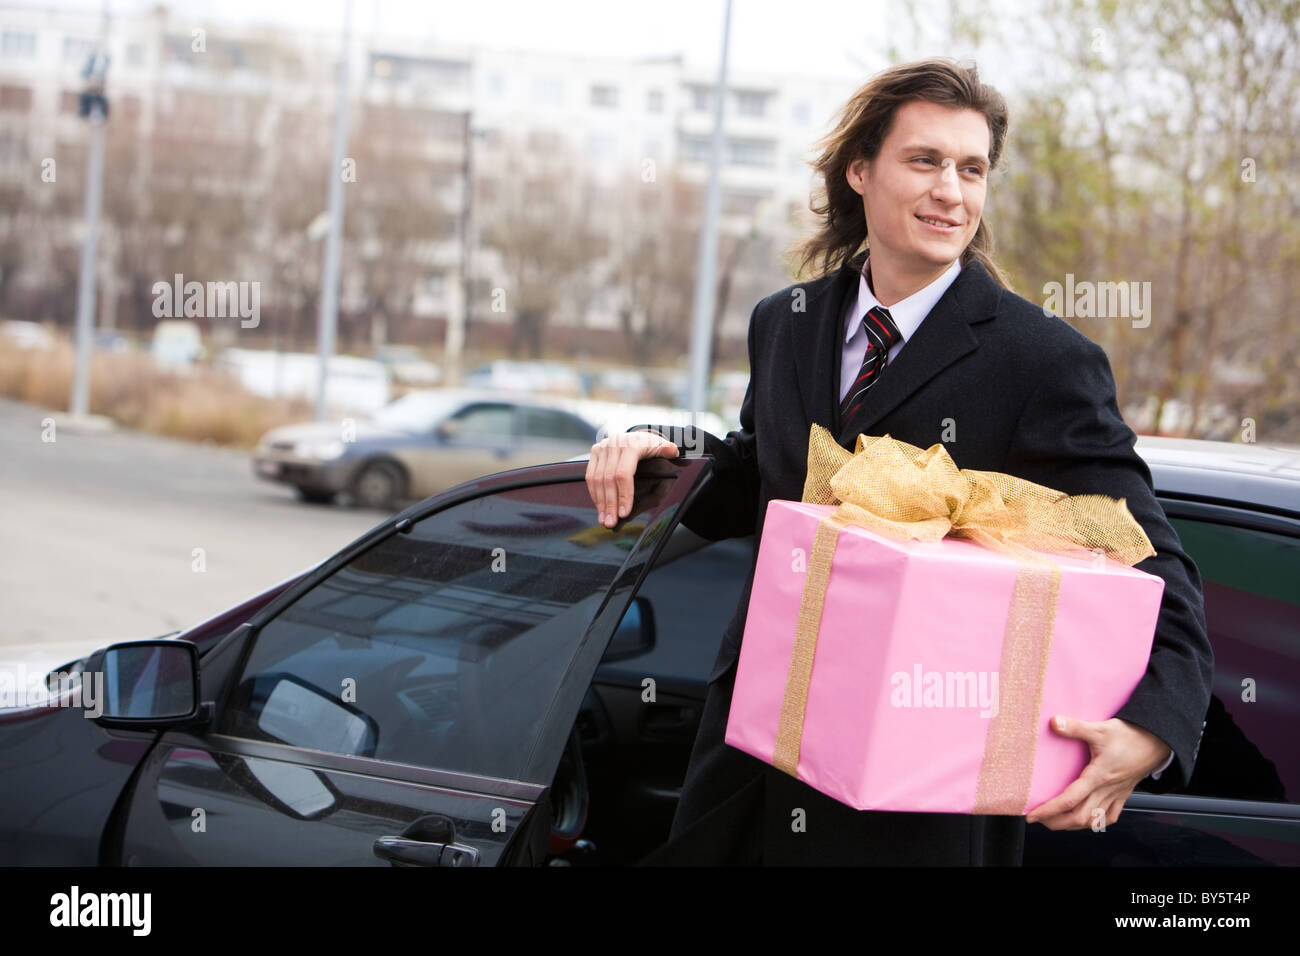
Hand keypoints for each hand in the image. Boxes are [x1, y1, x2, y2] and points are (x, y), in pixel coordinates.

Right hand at [585, 431, 678, 527]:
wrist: (638, 435)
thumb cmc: (651, 445)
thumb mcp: (662, 447)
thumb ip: (668, 451)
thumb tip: (673, 452)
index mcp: (631, 444)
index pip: (623, 473)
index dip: (623, 495)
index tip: (624, 513)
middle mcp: (614, 444)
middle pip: (608, 479)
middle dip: (609, 504)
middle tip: (611, 522)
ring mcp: (603, 447)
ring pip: (596, 479)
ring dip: (600, 502)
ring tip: (604, 519)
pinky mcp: (595, 451)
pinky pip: (590, 476)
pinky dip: (594, 493)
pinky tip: (599, 506)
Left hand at [1024, 715, 1171, 829]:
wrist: (1157, 741)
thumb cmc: (1130, 736)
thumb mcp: (1100, 729)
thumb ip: (1076, 727)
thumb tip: (1054, 722)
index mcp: (1098, 776)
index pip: (1070, 799)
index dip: (1049, 810)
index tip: (1032, 815)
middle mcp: (1107, 790)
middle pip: (1079, 817)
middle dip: (1056, 822)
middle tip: (1038, 819)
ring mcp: (1116, 794)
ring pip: (1093, 820)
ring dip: (1072, 825)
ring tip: (1055, 821)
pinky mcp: (1123, 794)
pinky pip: (1110, 816)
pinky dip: (1096, 822)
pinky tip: (1086, 820)